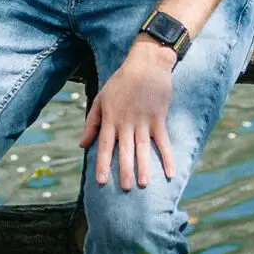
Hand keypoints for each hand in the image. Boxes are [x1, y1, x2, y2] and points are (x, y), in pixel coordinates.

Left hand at [80, 40, 176, 190]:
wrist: (145, 64)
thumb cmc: (121, 82)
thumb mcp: (101, 99)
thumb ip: (91, 122)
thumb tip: (82, 145)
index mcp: (110, 118)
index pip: (105, 145)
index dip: (103, 164)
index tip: (101, 181)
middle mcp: (126, 122)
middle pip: (125, 150)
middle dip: (124, 170)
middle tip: (126, 189)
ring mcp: (143, 121)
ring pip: (143, 148)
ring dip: (144, 167)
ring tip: (144, 184)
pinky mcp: (159, 119)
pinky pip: (163, 142)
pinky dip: (167, 157)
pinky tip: (171, 172)